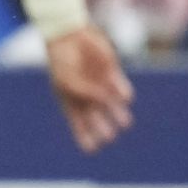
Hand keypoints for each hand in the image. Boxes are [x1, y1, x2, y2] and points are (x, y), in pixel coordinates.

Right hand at [45, 26, 133, 152]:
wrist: (68, 37)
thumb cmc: (62, 62)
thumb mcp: (67, 81)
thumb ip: (85, 92)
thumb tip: (106, 100)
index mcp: (70, 101)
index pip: (78, 124)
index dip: (84, 137)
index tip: (91, 150)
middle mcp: (86, 96)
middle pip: (96, 117)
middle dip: (102, 128)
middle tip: (109, 138)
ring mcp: (99, 84)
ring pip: (111, 104)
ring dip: (117, 114)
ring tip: (125, 124)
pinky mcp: (110, 72)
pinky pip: (119, 85)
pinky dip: (122, 92)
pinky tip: (125, 99)